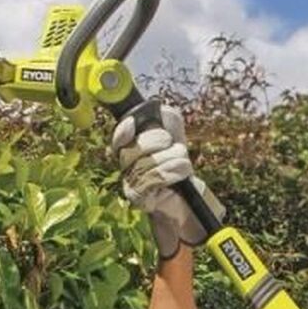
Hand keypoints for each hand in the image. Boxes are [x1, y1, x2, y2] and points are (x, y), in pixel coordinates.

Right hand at [110, 104, 224, 258]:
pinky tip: (180, 174)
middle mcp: (126, 167)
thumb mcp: (176, 133)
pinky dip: (171, 173)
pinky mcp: (139, 198)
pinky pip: (152, 180)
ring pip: (146, 164)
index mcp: (130, 149)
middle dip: (157, 141)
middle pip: (133, 149)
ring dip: (172, 159)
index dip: (123, 131)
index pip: (118, 138)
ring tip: (183, 163)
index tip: (132, 124)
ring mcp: (130, 183)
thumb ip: (166, 117)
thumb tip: (158, 109)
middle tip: (172, 145)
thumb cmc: (178, 165)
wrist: (189, 197)